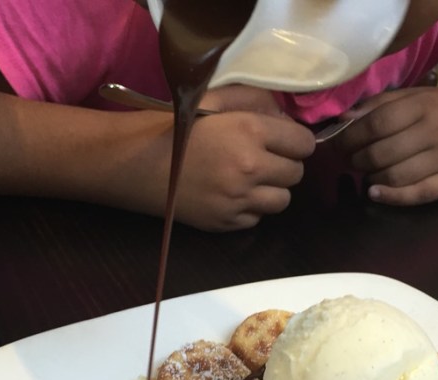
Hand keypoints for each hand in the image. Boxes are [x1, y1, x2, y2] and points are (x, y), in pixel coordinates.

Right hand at [170, 87, 314, 230]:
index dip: (296, 141)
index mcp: (250, 131)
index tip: (283, 140)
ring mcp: (238, 200)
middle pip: (296, 174)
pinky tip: (230, 194)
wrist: (134, 162)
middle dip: (285, 164)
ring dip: (272, 189)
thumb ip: (256, 101)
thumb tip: (286, 120)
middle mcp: (250, 168)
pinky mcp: (224, 222)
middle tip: (265, 157)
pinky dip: (250, 208)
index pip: (304, 144)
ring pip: (282, 200)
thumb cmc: (172, 124)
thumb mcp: (214, 99)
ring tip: (250, 179)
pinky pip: (256, 219)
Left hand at [335, 87, 437, 205]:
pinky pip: (417, 195)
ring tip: (366, 171)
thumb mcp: (416, 96)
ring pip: (394, 176)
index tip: (338, 142)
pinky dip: (392, 197)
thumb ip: (379, 105)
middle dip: (356, 159)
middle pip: (381, 153)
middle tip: (350, 159)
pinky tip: (375, 192)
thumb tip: (342, 120)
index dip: (350, 137)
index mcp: (422, 106)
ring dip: (370, 177)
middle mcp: (434, 132)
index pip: (376, 124)